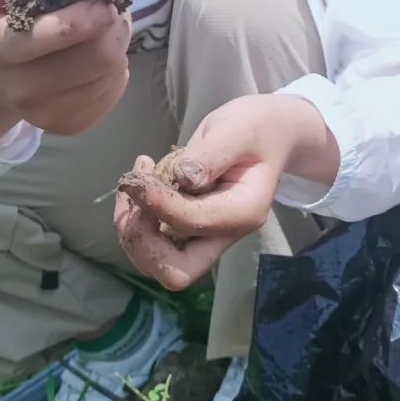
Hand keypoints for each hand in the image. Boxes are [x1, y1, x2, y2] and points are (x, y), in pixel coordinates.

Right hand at [0, 0, 131, 147]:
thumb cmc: (0, 25)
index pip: (43, 37)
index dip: (81, 21)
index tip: (107, 4)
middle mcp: (19, 89)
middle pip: (94, 58)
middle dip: (113, 26)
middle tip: (112, 7)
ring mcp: (45, 114)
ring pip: (110, 72)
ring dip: (117, 43)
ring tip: (104, 28)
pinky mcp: (70, 125)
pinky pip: (114, 90)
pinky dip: (116, 68)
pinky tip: (98, 56)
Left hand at [113, 94, 337, 290]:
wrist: (269, 134)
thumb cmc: (256, 128)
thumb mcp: (236, 130)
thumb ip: (210, 155)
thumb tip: (182, 177)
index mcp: (242, 213)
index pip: (191, 224)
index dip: (158, 202)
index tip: (141, 170)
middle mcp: (224, 235)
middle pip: (174, 272)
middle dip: (141, 238)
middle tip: (134, 192)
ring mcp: (205, 237)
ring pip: (156, 262)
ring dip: (131, 228)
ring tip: (133, 180)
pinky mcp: (188, 229)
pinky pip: (152, 242)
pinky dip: (133, 218)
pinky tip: (140, 181)